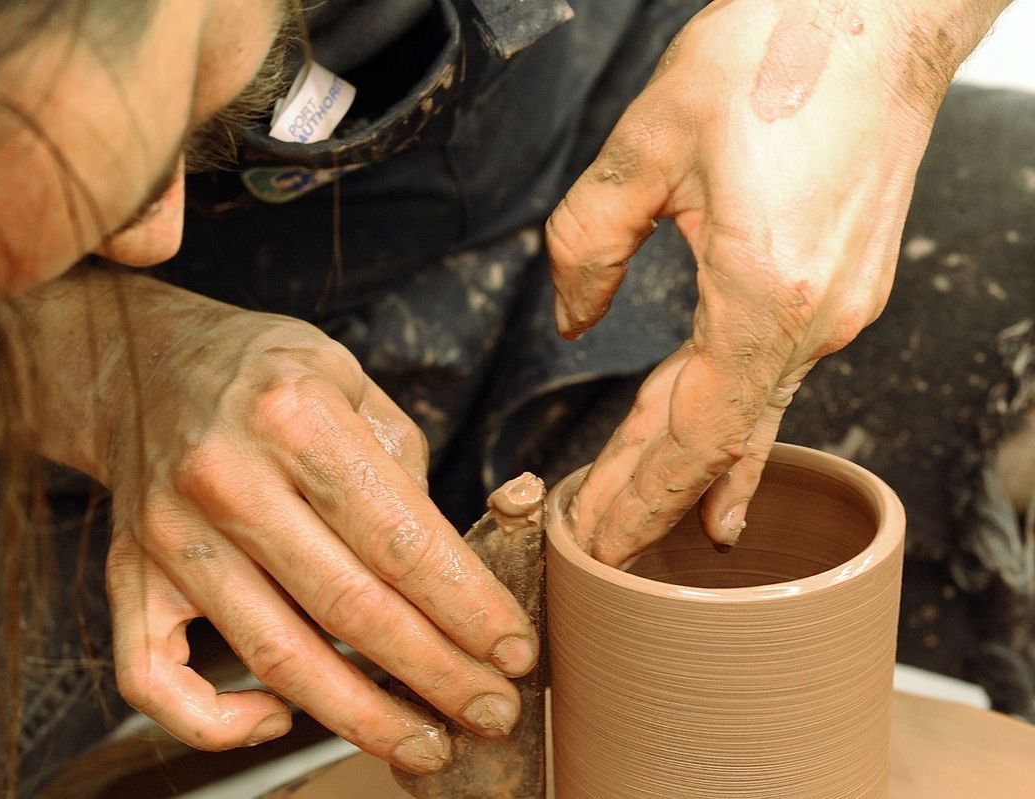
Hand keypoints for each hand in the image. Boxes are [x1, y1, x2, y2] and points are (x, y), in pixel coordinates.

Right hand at [84, 276, 535, 772]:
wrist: (146, 361)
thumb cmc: (268, 374)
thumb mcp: (353, 382)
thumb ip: (403, 472)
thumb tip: (448, 575)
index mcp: (294, 415)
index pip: (400, 537)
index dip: (468, 606)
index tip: (515, 649)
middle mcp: (224, 475)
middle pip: (350, 606)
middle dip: (438, 673)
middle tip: (495, 711)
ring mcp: (167, 534)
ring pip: (276, 656)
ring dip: (363, 717)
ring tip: (428, 743)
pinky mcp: (128, 575)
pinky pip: (155, 681)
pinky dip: (220, 724)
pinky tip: (281, 720)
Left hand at [544, 0, 1000, 565]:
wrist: (879, 10)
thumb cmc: (778, 53)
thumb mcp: (647, 143)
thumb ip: (590, 241)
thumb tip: (571, 315)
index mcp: (765, 296)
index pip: (691, 436)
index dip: (638, 496)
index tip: (596, 542)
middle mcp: (817, 320)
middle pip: (718, 439)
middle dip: (654, 495)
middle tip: (601, 548)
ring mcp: (840, 308)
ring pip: (746, 408)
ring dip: (689, 460)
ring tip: (643, 515)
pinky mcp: (842, 285)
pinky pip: (771, 371)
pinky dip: (732, 417)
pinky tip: (726, 462)